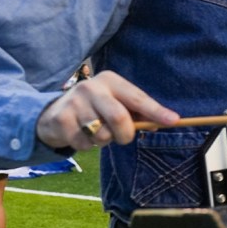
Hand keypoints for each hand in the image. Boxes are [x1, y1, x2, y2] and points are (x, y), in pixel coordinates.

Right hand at [35, 71, 178, 149]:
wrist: (52, 114)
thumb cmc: (95, 108)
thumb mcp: (116, 103)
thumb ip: (139, 113)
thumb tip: (166, 121)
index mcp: (111, 80)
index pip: (138, 98)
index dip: (156, 111)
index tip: (173, 121)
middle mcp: (92, 87)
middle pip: (119, 118)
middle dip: (126, 134)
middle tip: (123, 137)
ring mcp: (74, 102)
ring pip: (101, 135)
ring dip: (103, 141)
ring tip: (96, 132)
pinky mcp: (60, 119)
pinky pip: (84, 144)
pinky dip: (87, 146)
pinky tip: (81, 136)